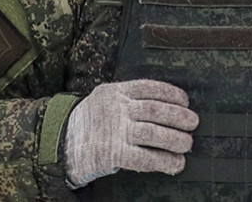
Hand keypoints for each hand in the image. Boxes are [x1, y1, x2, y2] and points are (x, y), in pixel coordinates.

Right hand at [62, 79, 199, 188]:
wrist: (58, 143)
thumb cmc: (87, 123)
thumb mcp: (102, 100)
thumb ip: (126, 100)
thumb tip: (164, 108)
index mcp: (114, 92)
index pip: (149, 87)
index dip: (171, 93)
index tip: (185, 100)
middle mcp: (116, 109)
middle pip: (155, 110)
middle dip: (178, 116)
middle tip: (193, 123)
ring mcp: (114, 131)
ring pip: (153, 133)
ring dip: (175, 139)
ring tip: (187, 143)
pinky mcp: (112, 153)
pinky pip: (144, 157)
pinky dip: (163, 161)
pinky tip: (175, 164)